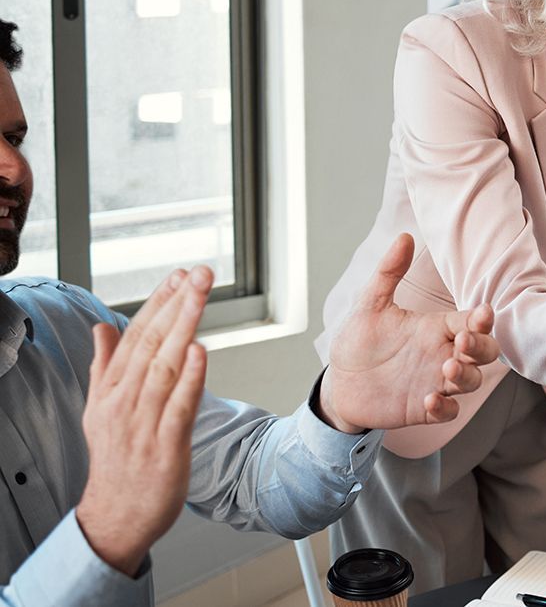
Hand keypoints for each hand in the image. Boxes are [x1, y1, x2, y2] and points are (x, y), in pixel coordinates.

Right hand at [77, 266, 214, 575]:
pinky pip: (178, 406)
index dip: (159, 303)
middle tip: (199, 272)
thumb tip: (102, 327)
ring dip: (184, 328)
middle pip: (152, 344)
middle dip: (177, 304)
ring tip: (200, 296)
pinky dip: (189, 378)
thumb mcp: (100, 409)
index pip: (136, 335)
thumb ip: (104, 365)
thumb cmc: (116, 459)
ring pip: (164, 367)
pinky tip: (200, 351)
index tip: (180, 274)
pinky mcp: (165, 447)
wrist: (116, 516)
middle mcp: (124, 402)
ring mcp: (144, 424)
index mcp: (111, 389)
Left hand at [319, 233, 499, 432]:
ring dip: (466, 376)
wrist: (338, 382)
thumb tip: (405, 236)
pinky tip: (430, 400)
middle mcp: (442, 354)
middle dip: (482, 347)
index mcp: (435, 328)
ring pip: (472, 380)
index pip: (471, 321)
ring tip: (446, 369)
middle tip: (463, 343)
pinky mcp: (424, 408)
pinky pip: (449, 410)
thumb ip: (388, 272)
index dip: (481, 319)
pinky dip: (445, 407)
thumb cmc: (358, 341)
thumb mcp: (370, 304)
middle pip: (485, 352)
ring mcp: (436, 382)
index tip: (482, 313)